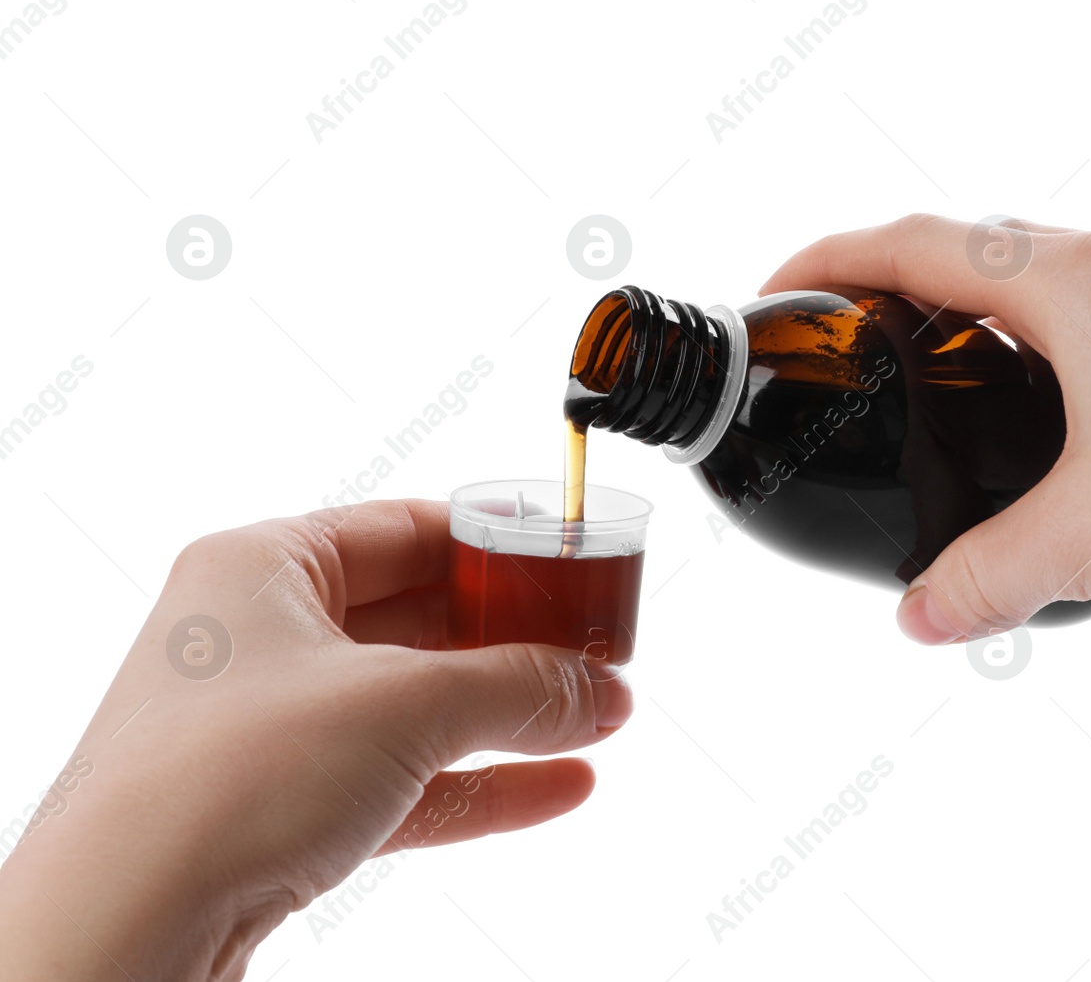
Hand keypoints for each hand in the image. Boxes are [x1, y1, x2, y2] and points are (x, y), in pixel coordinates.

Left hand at [0, 499, 630, 981]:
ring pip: (415, 707)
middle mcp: (258, 639)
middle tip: (594, 649)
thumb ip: (517, 687)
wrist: (127, 924)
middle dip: (515, 642)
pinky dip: (478, 782)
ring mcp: (268, 730)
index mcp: (262, 568)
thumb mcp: (403, 705)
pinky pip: (403, 781)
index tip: (567, 567)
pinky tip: (556, 784)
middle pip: (418, 620)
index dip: (496, 546)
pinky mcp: (282, 812)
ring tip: (596, 718)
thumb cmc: (223, 780)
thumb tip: (599, 691)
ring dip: (508, 716)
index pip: (405, 530)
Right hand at [766, 215, 1090, 841]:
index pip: (917, 241)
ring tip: (956, 378)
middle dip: (907, 282)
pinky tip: (1073, 417)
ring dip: (995, 311)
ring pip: (1063, 276)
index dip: (832, 257)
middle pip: (987, 245)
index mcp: (1076, 283)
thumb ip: (980, 579)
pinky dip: (1068, 343)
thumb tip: (921, 615)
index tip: (782, 285)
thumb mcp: (1085, 547)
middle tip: (858, 337)